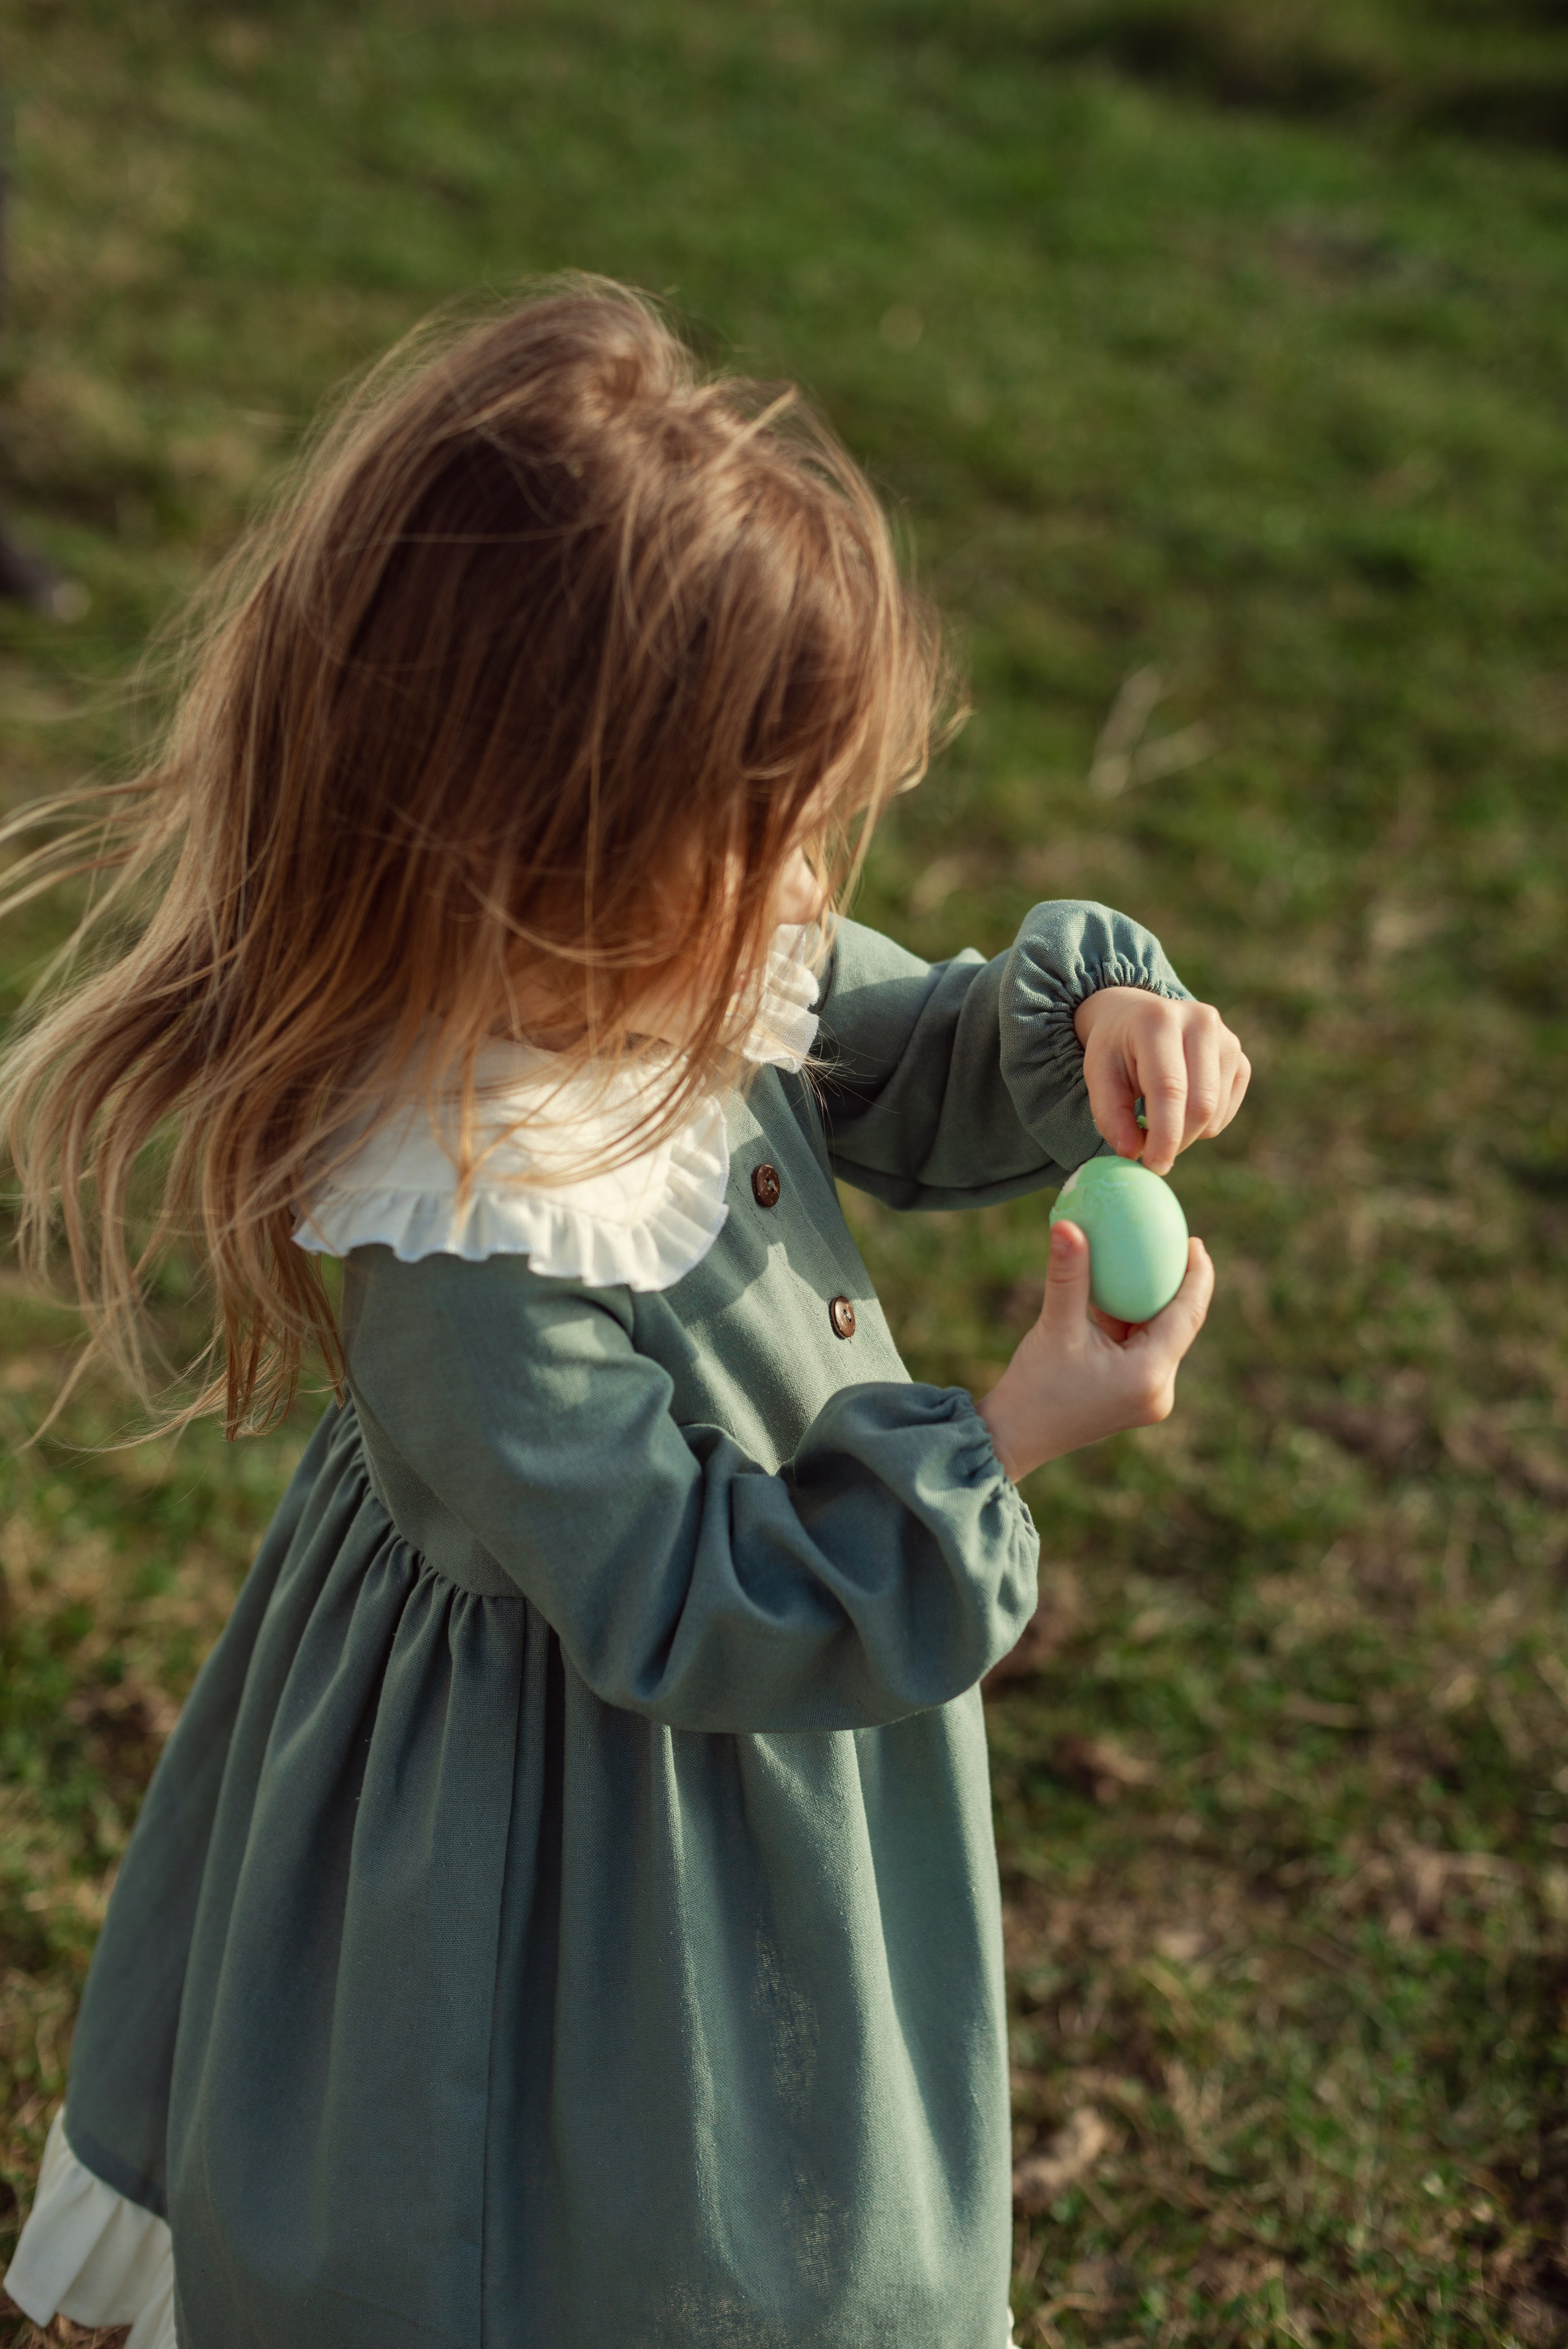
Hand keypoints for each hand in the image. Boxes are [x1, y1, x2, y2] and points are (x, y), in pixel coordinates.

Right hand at [977, 1219, 1213, 1481]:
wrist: (1014, 1437)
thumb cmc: (1034, 1387)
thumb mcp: (1055, 1326)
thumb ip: (1069, 1275)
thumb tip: (1067, 1224)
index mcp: (1150, 1374)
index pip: (1189, 1315)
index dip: (1198, 1275)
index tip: (1194, 1240)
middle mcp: (1160, 1390)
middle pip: (1178, 1325)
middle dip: (1174, 1284)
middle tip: (1169, 1243)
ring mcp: (1148, 1397)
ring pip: (1159, 1337)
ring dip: (1148, 1303)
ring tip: (1140, 1262)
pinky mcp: (1133, 1397)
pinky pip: (1142, 1350)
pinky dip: (1130, 1323)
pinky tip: (1113, 1296)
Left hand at [1072, 986, 1248, 1175]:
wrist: (1139, 1016)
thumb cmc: (1116, 1048)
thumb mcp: (1098, 1074)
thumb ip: (1110, 1115)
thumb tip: (1131, 1154)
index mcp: (1158, 1021)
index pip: (1169, 1087)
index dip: (1164, 1134)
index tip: (1153, 1166)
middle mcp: (1201, 1022)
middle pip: (1200, 1103)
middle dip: (1177, 1140)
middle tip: (1152, 1155)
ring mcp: (1227, 1039)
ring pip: (1215, 1112)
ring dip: (1187, 1133)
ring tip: (1157, 1118)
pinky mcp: (1240, 1058)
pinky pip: (1227, 1110)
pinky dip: (1203, 1124)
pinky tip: (1180, 1106)